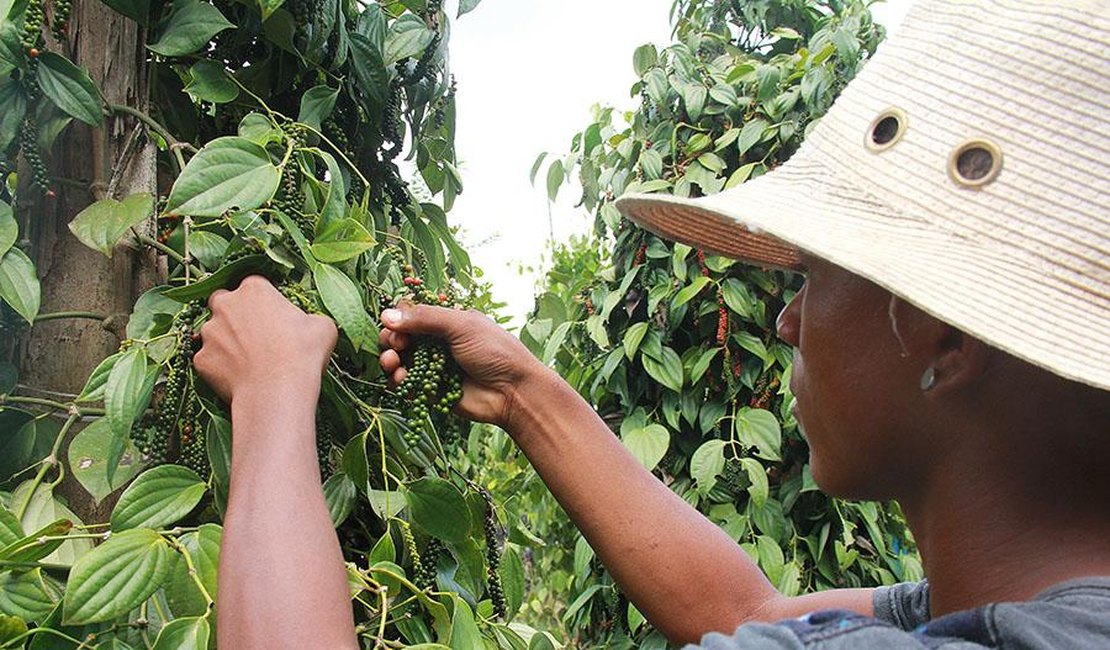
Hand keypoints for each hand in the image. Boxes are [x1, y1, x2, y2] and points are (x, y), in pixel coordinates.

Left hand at [194, 276, 337, 404]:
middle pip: (224, 303)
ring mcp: (209, 332)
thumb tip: (308, 325)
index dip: (266, 304)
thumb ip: (309, 318)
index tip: (276, 320)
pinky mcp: (201, 359)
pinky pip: (209, 360)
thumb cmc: (302, 354)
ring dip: (226, 342)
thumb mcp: (323, 327)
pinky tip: (240, 377)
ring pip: (213, 333)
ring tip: (249, 362)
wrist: (277, 392)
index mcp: (254, 289)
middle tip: (256, 336)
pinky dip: (221, 367)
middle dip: (235, 315)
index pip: (255, 288)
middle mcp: (225, 304)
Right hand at [378, 304, 548, 430]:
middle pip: (401, 336)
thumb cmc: (494, 352)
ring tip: (392, 363)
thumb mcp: (461, 326)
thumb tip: (386, 314)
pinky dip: (398, 381)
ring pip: (400, 360)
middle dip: (392, 339)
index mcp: (447, 320)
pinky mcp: (432, 390)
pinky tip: (400, 379)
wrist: (513, 392)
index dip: (400, 318)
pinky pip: (406, 384)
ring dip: (389, 359)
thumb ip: (425, 318)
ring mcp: (434, 366)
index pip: (412, 313)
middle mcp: (438, 341)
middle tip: (397, 346)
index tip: (399, 325)